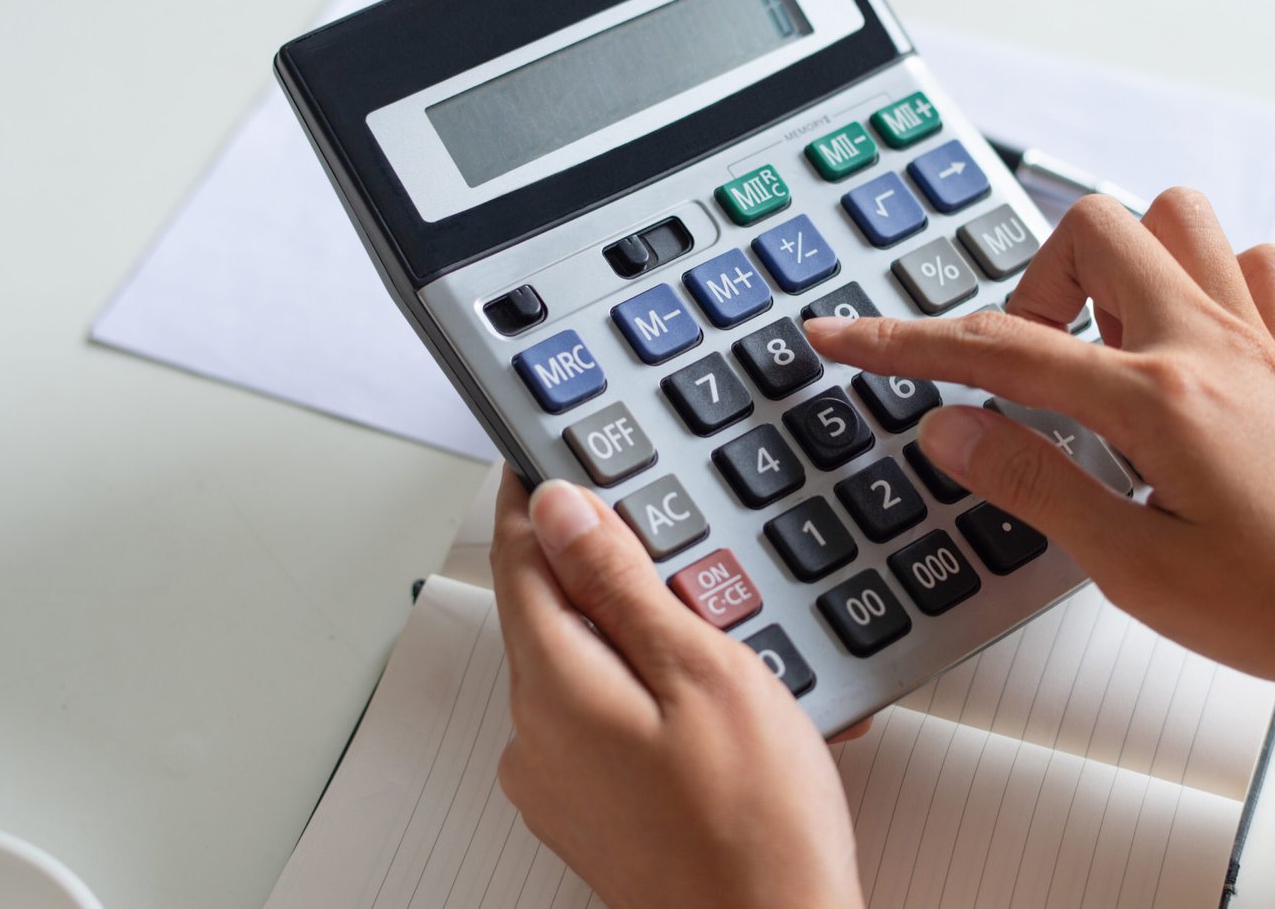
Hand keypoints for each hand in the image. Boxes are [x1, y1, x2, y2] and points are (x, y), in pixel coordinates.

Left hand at [488, 472, 863, 908]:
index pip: (520, 557)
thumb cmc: (754, 822)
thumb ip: (622, 584)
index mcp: (552, 687)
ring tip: (726, 639)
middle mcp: (534, 738)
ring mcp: (558, 783)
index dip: (533, 495)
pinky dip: (647, 692)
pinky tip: (718, 707)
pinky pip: (602, 721)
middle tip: (679, 544)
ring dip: (639, 634)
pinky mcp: (589, 814)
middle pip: (554, 612)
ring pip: (585, 666)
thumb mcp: (703, 670)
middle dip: (609, 569)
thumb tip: (563, 511)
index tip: (543, 453)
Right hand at [807, 189, 1274, 740]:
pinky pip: (1246, 262)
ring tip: (1091, 345)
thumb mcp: (1137, 569)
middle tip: (1019, 371)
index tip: (840, 335)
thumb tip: (951, 429)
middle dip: (1028, 289)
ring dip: (1112, 262)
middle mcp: (1205, 344)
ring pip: (1172, 219)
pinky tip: (1176, 339)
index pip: (999, 349)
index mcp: (1156, 399)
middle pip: (1089, 233)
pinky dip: (1197, 276)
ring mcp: (1254, 337)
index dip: (902, 341)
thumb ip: (1035, 484)